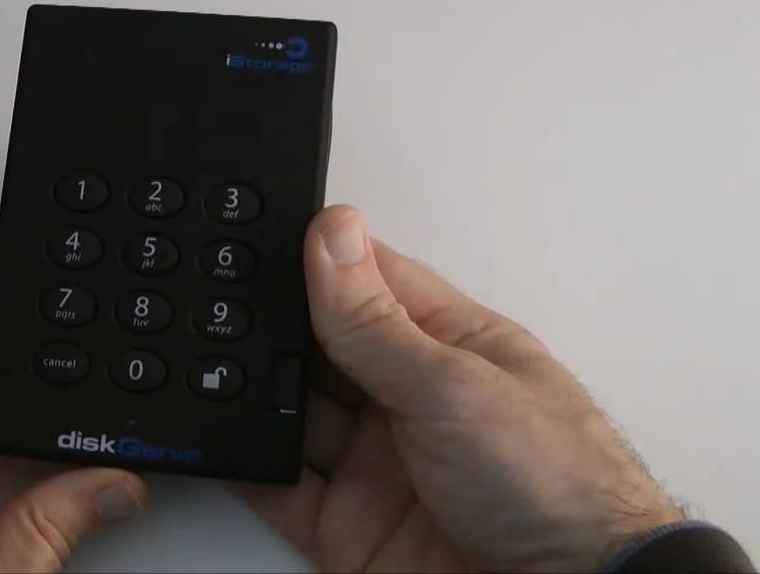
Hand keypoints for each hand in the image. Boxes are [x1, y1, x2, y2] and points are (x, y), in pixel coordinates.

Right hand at [236, 206, 682, 571]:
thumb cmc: (555, 486)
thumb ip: (376, 320)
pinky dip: (244, 464)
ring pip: (294, 413)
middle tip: (213, 298)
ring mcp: (377, 464)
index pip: (370, 282)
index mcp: (451, 347)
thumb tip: (333, 232)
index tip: (253, 233)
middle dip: (274, 325)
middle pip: (323, 347)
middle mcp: (409, 400)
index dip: (316, 258)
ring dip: (252, 391)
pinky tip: (214, 435)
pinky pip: (281, 488)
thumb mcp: (453, 385)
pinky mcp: (347, 526)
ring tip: (203, 362)